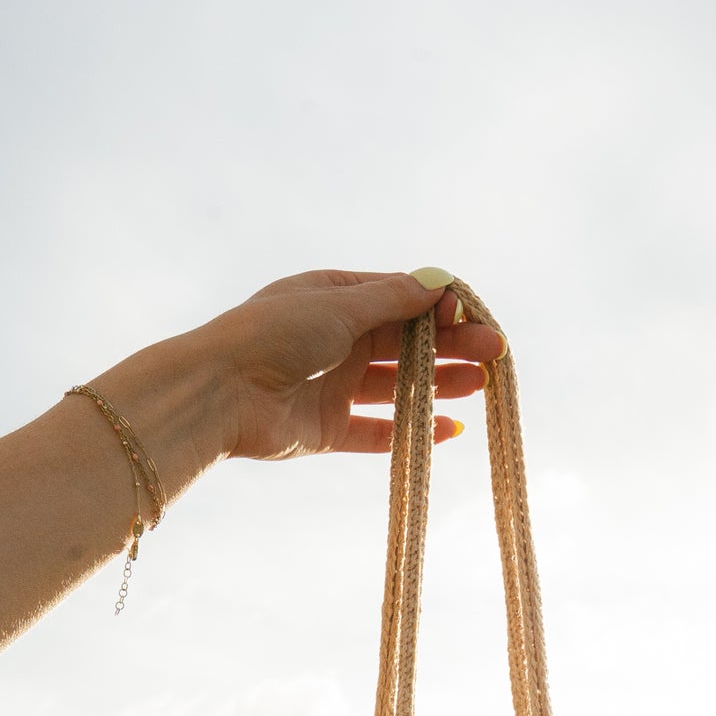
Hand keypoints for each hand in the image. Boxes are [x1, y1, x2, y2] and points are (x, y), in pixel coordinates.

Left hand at [196, 269, 505, 461]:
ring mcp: (333, 385)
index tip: (471, 318)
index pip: (400, 299)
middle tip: (494, 355)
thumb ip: (391, 300)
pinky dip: (413, 432)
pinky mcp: (328, 428)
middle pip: (406, 343)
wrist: (221, 393)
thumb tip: (439, 284)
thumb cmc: (272, 335)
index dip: (439, 309)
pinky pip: (379, 432)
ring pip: (398, 385)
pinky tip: (448, 429)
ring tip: (480, 386)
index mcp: (335, 298)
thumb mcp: (338, 306)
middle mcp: (336, 339)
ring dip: (440, 385)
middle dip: (451, 347)